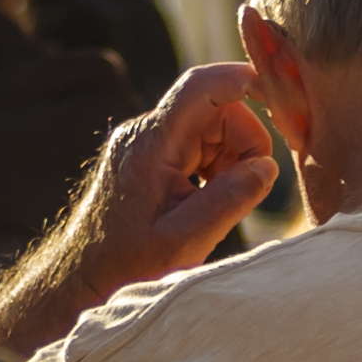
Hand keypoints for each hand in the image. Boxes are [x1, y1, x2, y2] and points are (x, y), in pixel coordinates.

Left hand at [82, 65, 284, 290]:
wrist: (83, 280)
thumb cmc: (125, 265)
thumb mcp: (184, 241)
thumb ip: (230, 200)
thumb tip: (267, 167)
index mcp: (151, 144)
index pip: (201, 86)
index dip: (243, 80)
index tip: (279, 96)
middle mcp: (145, 133)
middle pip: (215, 109)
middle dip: (243, 144)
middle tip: (244, 189)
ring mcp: (145, 144)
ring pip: (210, 129)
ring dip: (229, 160)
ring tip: (217, 205)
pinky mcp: (149, 159)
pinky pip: (196, 147)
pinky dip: (214, 169)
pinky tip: (204, 203)